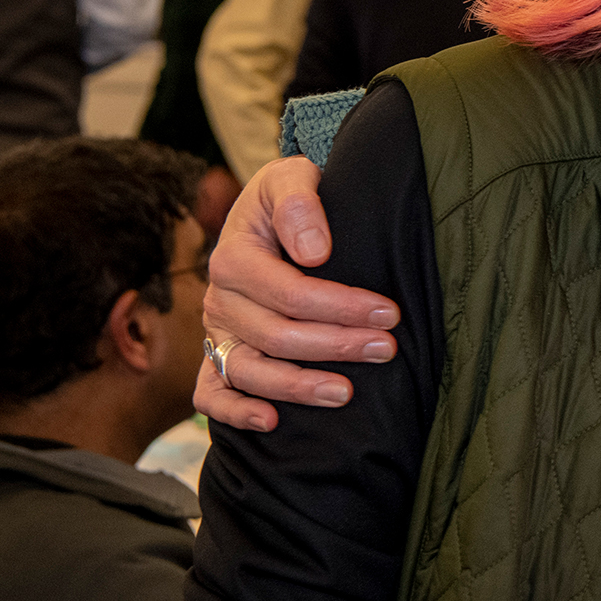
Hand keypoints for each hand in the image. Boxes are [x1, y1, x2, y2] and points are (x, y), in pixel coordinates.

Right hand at [194, 154, 401, 430]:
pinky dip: (234, 412)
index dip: (340, 306)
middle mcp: (220, 299)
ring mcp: (215, 332)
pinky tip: (271, 422)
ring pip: (247, 371)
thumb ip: (300, 201)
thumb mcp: (293, 178)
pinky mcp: (216, 355)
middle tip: (387, 349)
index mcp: (234, 256)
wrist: (274, 212)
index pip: (289, 292)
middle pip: (275, 335)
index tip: (389, 313)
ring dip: (296, 386)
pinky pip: (211, 393)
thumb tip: (315, 251)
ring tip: (345, 393)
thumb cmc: (293, 197)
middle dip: (335, 345)